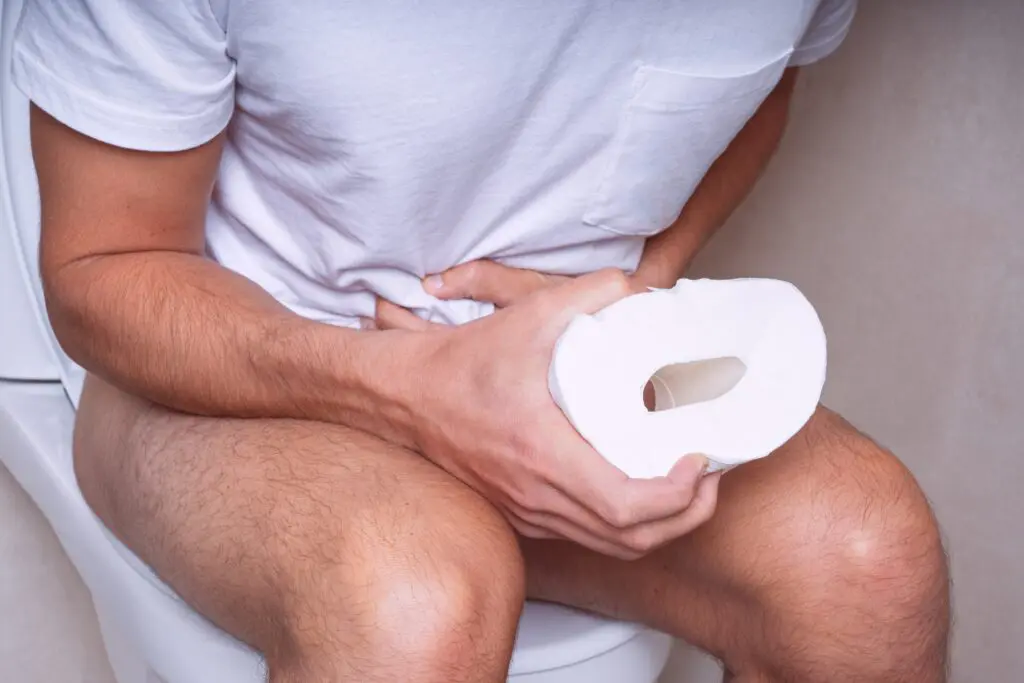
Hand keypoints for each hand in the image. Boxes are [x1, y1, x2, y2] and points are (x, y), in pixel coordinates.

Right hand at [383, 267, 720, 558]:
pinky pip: (587, 536)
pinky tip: (638, 488)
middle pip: (633, 540)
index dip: (679, 494)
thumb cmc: (461, 363)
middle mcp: (538, 496)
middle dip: (687, 515)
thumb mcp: (526, 316)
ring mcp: (529, 513)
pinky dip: (626, 526)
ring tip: (685, 484)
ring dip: (660, 525)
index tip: (700, 458)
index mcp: (544, 455)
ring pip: (612, 546)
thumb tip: (637, 289)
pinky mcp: (522, 515)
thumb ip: (587, 294)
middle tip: (709, 474)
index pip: (628, 505)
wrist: (406, 397)